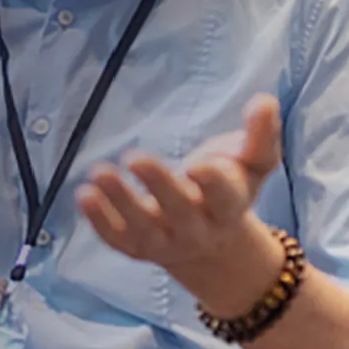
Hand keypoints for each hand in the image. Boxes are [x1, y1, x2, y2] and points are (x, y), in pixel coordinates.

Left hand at [76, 94, 282, 279]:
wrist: (211, 244)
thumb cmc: (230, 188)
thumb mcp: (252, 164)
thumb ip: (261, 135)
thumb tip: (265, 101)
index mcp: (229, 207)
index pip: (224, 196)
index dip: (212, 183)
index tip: (197, 166)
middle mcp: (198, 230)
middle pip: (180, 211)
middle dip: (158, 187)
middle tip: (134, 158)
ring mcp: (165, 242)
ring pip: (143, 227)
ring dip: (120, 202)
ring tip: (99, 173)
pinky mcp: (137, 248)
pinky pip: (117, 238)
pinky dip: (99, 221)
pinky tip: (84, 195)